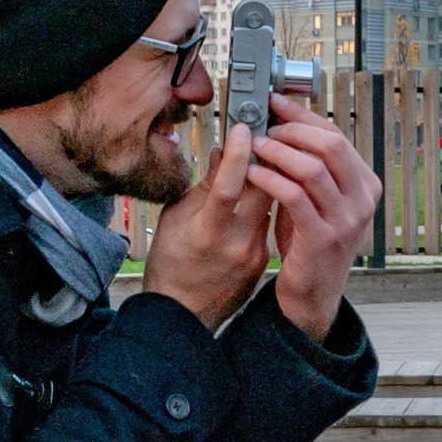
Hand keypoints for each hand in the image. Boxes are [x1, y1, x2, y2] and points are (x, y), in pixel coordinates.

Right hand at [140, 123, 274, 332]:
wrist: (183, 313)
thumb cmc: (171, 263)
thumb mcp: (175, 219)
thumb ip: (203, 186)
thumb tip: (224, 153)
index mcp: (206, 231)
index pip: (229, 186)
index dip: (239, 154)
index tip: (244, 129)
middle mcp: (235, 243)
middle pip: (262, 190)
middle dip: (265, 158)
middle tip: (263, 134)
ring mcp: (254, 254)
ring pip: (271, 203)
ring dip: (268, 179)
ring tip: (262, 158)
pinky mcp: (264, 260)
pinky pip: (269, 222)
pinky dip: (264, 204)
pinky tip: (259, 193)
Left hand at [247, 95, 380, 339]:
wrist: (312, 295)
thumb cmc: (308, 243)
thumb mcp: (316, 200)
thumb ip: (306, 167)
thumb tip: (279, 126)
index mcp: (365, 184)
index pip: (336, 136)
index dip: (304, 116)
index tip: (276, 102)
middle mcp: (363, 200)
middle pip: (331, 145)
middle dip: (292, 130)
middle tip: (264, 128)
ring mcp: (346, 221)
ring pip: (312, 168)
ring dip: (278, 152)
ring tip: (254, 149)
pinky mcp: (323, 239)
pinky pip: (294, 197)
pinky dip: (271, 179)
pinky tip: (252, 173)